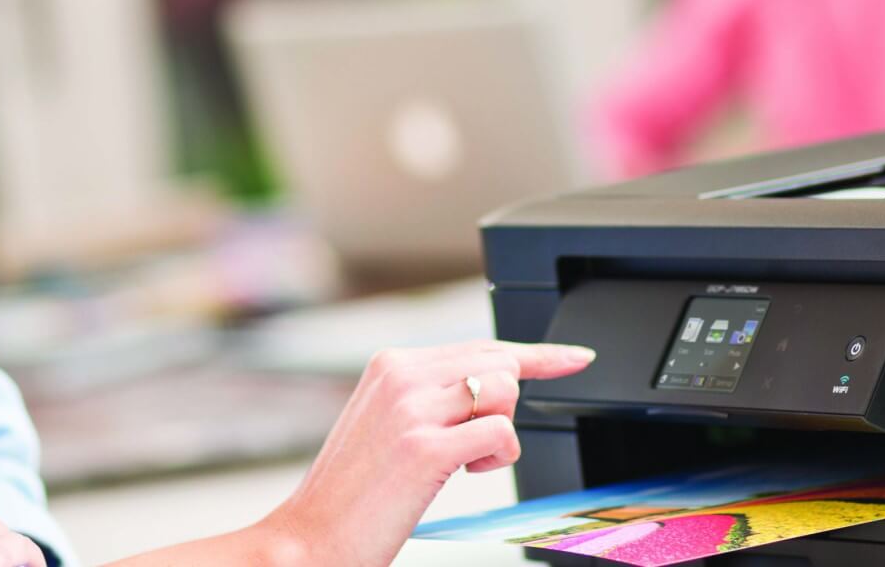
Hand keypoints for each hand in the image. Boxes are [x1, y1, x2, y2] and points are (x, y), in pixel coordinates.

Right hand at [261, 340, 595, 566]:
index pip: (481, 346)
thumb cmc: (352, 493)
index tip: (573, 358)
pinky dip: (498, 457)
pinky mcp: (425, 448)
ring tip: (466, 461)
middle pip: (500, 363)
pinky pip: (501, 433)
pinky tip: (467, 472)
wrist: (310, 538)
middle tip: (482, 447)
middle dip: (510, 406)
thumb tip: (491, 386)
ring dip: (500, 433)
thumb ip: (431, 396)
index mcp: (391, 364)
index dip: (536, 355)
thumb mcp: (386, 423)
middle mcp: (401, 376)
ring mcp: (413, 410)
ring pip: (504, 391)